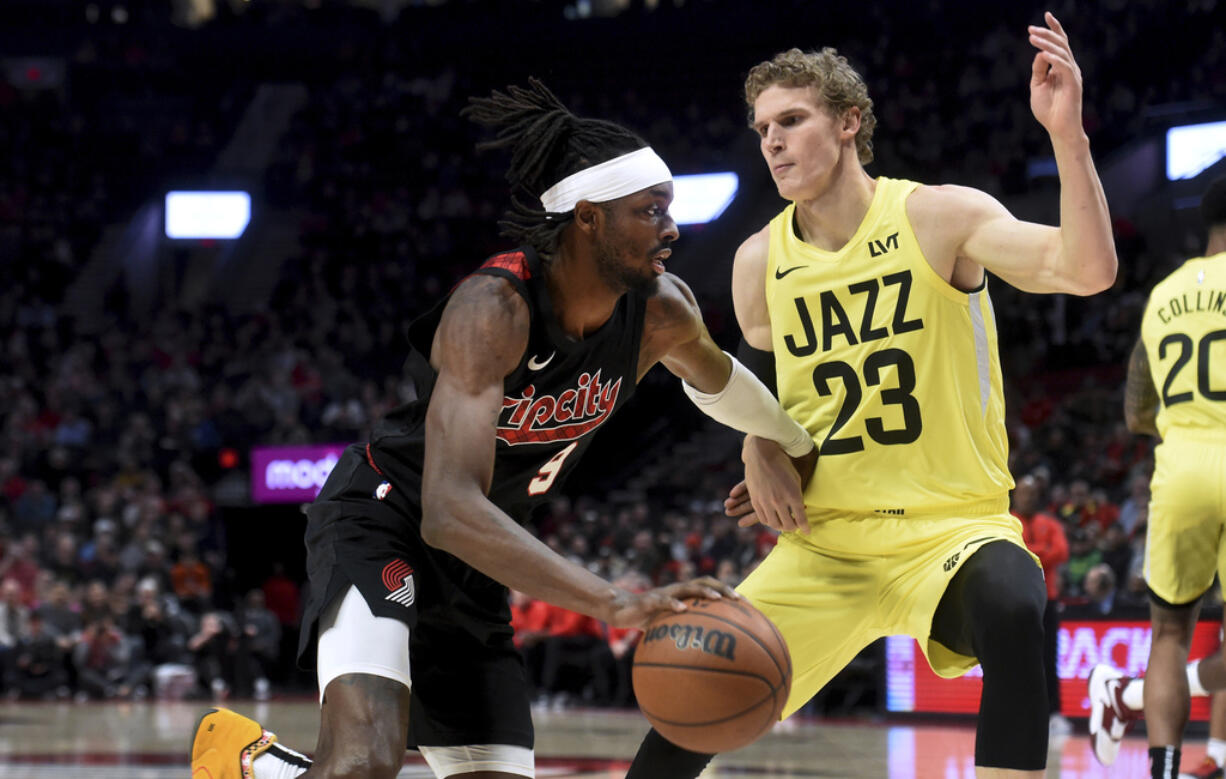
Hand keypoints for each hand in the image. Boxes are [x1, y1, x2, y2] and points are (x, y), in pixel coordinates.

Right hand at [604, 576, 739, 628]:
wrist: (620, 611)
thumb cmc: (647, 621)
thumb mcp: (667, 629)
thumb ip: (684, 636)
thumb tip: (706, 663)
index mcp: (684, 596)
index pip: (711, 588)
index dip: (729, 594)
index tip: (748, 606)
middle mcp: (678, 591)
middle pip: (705, 582)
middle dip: (723, 588)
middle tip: (739, 600)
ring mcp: (664, 593)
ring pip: (688, 586)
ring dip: (704, 591)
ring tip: (717, 599)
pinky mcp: (649, 599)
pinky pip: (663, 600)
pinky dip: (673, 603)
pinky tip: (682, 609)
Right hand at [737, 435, 813, 533]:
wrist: (761, 453)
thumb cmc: (782, 463)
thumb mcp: (795, 479)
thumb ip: (797, 496)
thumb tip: (798, 509)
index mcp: (793, 495)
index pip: (801, 519)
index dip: (805, 527)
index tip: (808, 531)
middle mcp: (779, 501)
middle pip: (788, 525)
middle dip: (794, 528)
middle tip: (795, 527)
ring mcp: (766, 501)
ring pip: (774, 524)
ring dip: (781, 527)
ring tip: (784, 524)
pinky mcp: (755, 500)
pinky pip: (762, 518)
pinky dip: (769, 521)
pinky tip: (773, 519)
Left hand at [1028, 12, 1084, 143]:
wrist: (1058, 128)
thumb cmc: (1048, 110)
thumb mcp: (1037, 86)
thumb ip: (1038, 69)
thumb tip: (1040, 53)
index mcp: (1061, 67)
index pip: (1059, 44)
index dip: (1054, 29)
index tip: (1045, 15)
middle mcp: (1069, 67)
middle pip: (1060, 44)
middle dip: (1046, 34)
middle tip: (1030, 29)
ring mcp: (1073, 74)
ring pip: (1062, 52)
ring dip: (1047, 44)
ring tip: (1032, 37)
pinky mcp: (1074, 83)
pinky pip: (1064, 66)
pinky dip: (1054, 59)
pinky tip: (1043, 54)